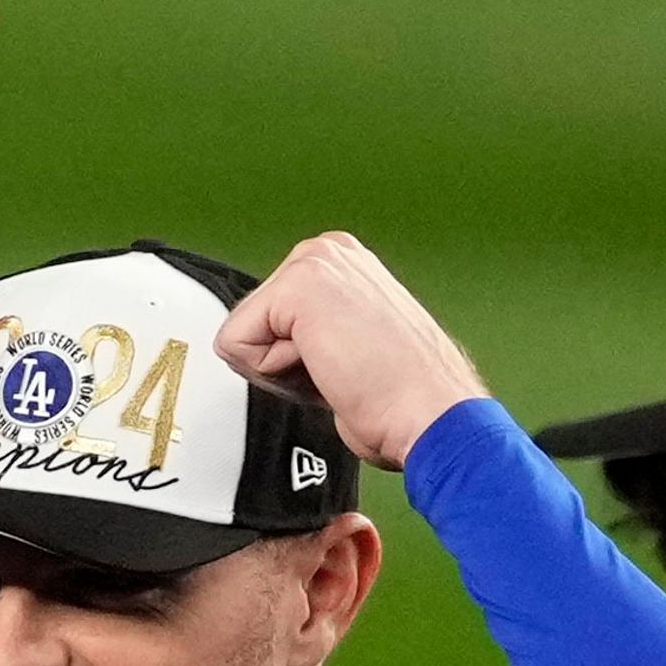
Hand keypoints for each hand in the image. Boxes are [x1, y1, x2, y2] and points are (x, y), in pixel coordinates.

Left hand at [212, 231, 488, 467]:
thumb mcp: (347, 346)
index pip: (263, 321)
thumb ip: (310, 334)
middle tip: (337, 371)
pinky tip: (326, 368)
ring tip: (335, 370)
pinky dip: (274, 374)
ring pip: (240, 336)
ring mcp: (313, 262)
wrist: (429, 414)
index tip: (340, 366)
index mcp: (338, 263)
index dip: (287, 362)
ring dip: (280, 372)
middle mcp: (325, 251)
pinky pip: (235, 346)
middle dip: (280, 365)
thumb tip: (274, 344)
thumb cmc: (402, 397)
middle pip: (246, 326)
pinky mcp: (297, 286)